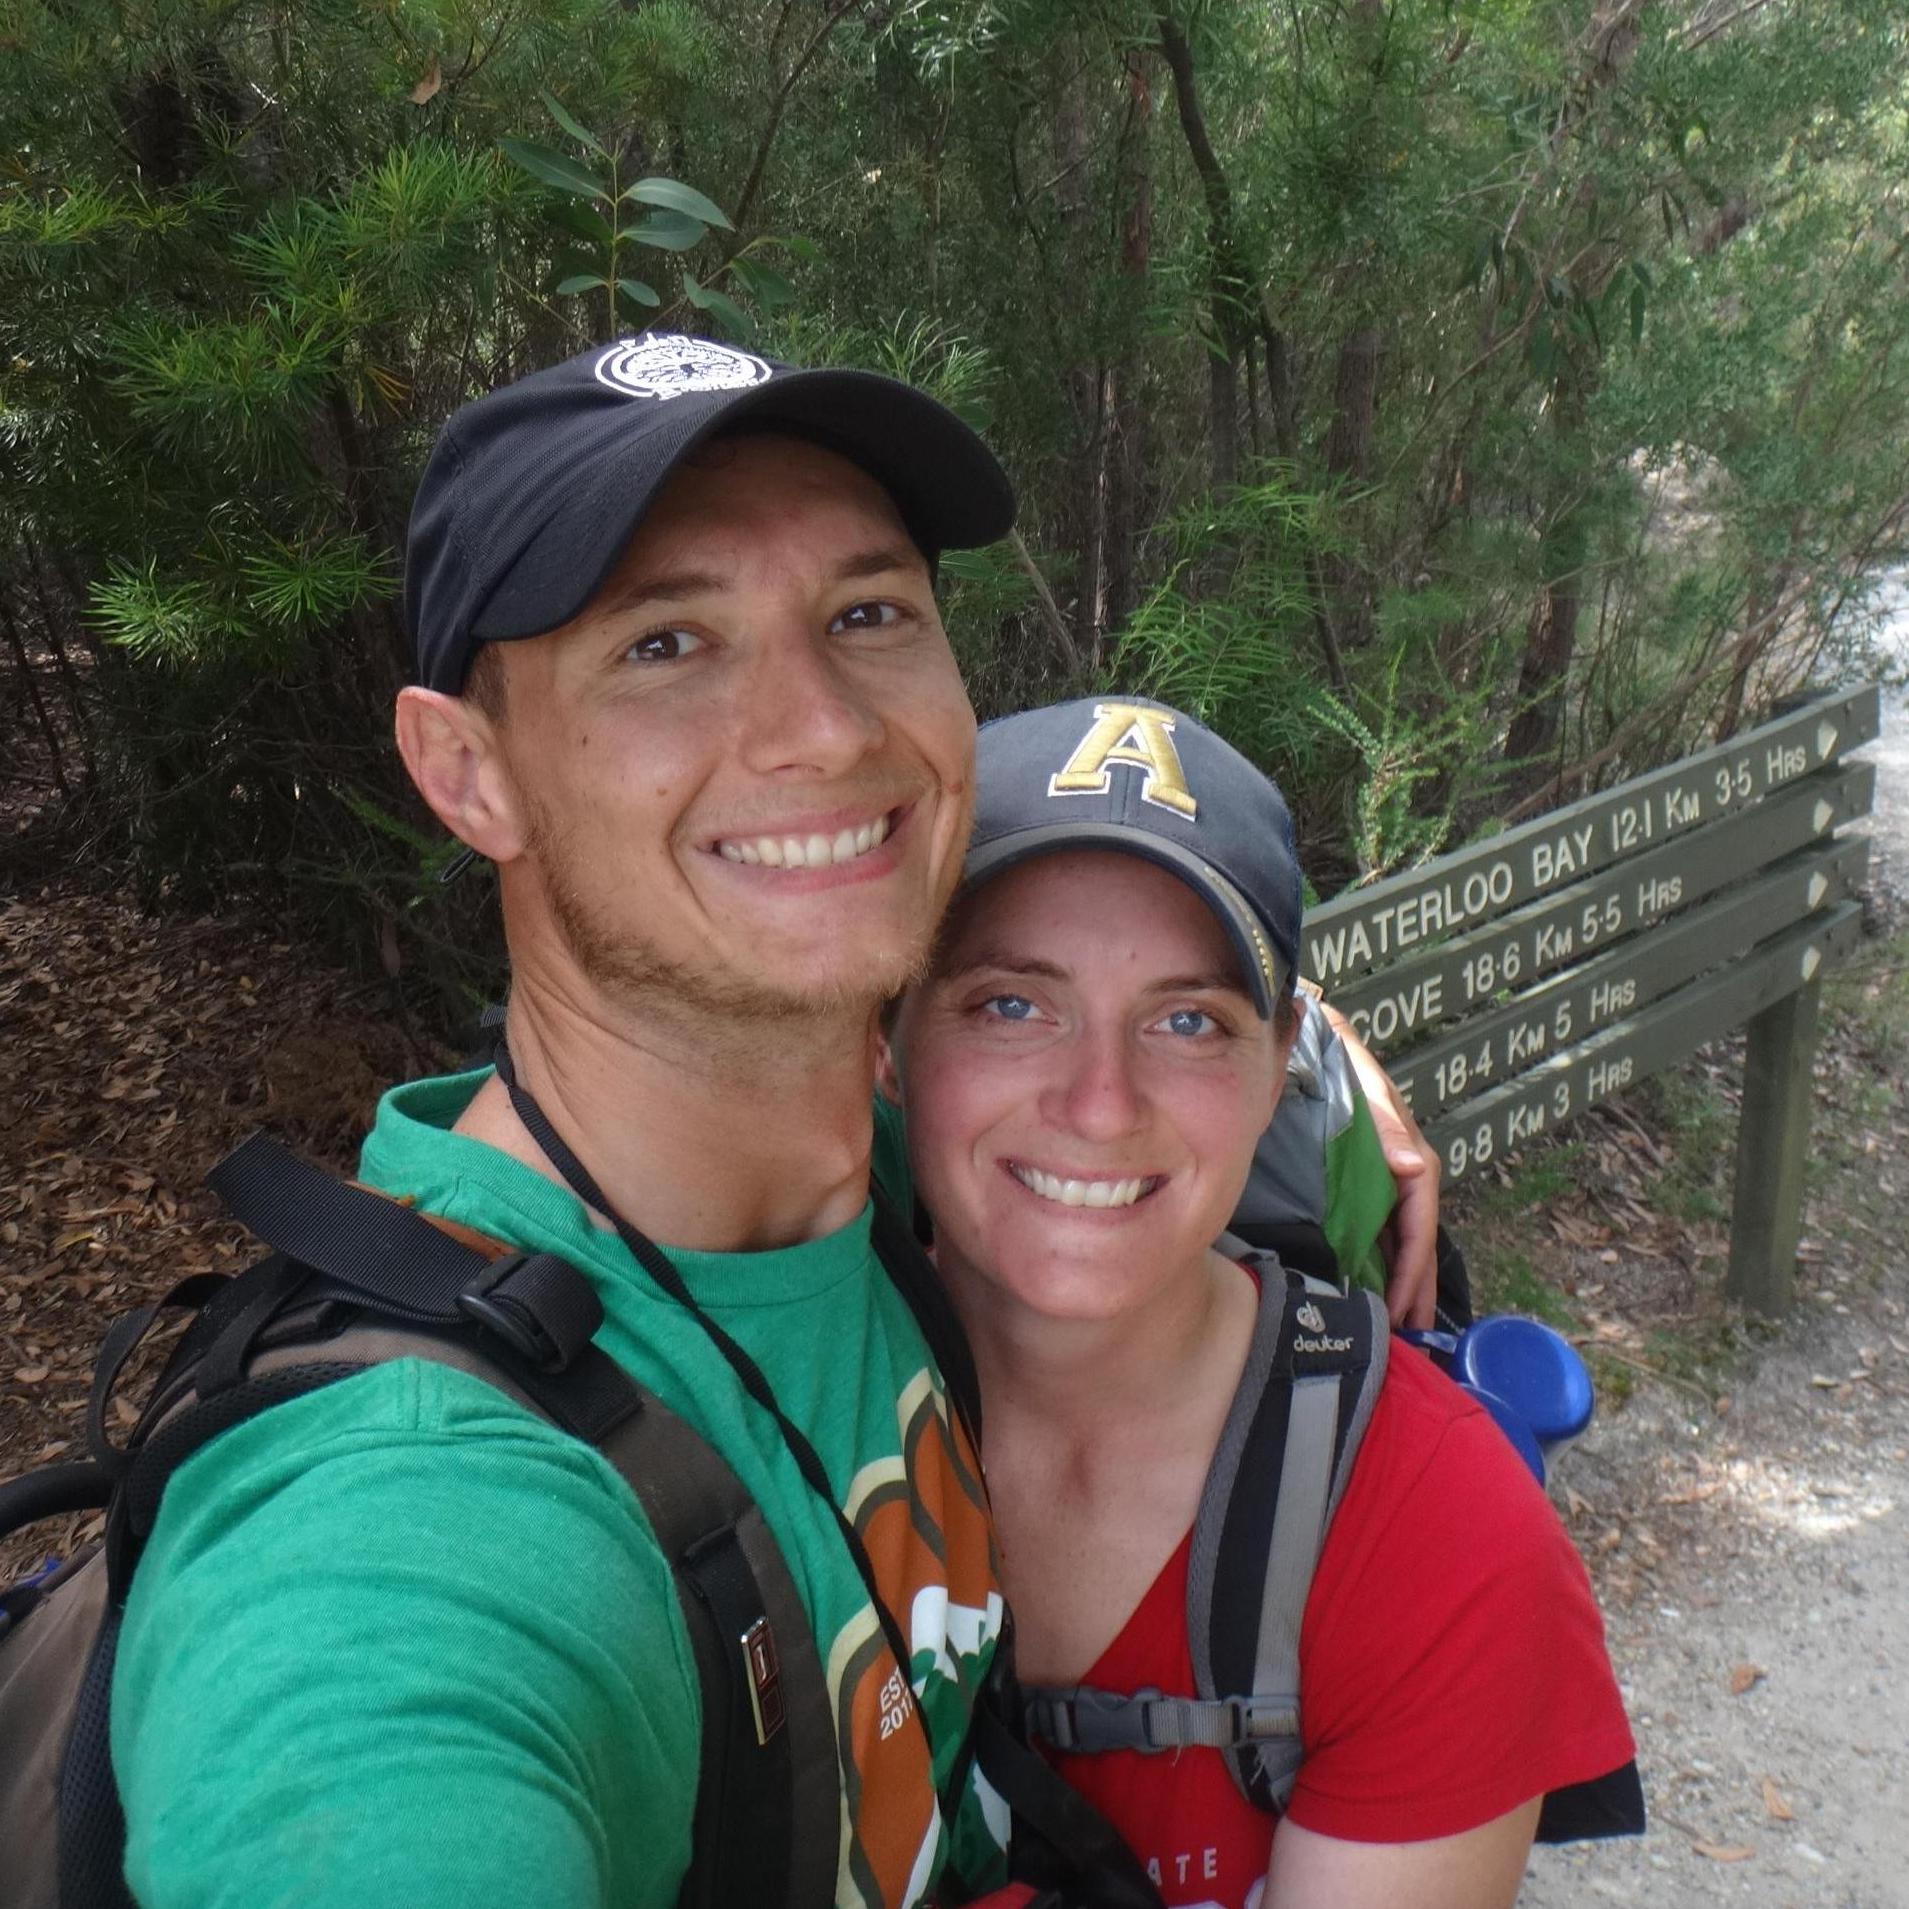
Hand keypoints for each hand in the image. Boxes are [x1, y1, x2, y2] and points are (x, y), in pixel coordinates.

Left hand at [1314, 999, 1440, 1329]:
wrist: (1303, 1032)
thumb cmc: (1331, 1054)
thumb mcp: (1359, 1078)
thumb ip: (1383, 1120)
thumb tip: (1416, 1166)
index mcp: (1403, 1149)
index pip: (1418, 1215)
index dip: (1414, 1261)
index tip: (1404, 1303)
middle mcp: (1398, 1165)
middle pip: (1416, 1233)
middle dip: (1416, 1283)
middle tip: (1410, 1331)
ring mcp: (1380, 1172)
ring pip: (1399, 1233)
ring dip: (1403, 1277)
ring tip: (1398, 1321)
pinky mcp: (1358, 1175)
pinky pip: (1377, 1222)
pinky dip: (1381, 1256)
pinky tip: (1371, 1285)